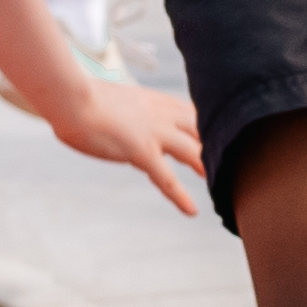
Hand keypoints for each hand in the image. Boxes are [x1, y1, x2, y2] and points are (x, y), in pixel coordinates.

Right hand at [26, 69, 206, 218]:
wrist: (70, 97)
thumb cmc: (81, 96)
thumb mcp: (114, 99)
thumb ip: (128, 110)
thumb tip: (126, 119)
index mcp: (155, 100)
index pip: (191, 112)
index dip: (208, 125)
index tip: (221, 133)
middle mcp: (161, 115)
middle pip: (201, 131)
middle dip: (218, 144)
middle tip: (236, 157)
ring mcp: (154, 134)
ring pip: (194, 153)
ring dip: (209, 168)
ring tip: (223, 183)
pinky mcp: (141, 152)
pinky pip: (167, 179)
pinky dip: (180, 196)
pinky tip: (191, 211)